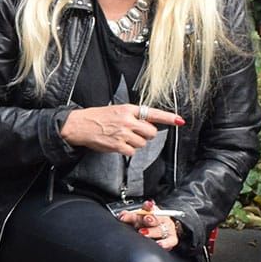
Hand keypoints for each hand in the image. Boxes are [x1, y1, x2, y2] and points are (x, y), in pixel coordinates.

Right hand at [61, 103, 185, 155]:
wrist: (80, 125)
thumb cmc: (98, 117)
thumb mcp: (117, 110)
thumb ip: (133, 116)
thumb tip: (148, 124)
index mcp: (129, 109)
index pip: (153, 113)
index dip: (168, 118)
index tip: (180, 120)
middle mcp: (128, 121)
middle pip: (151, 132)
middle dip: (147, 135)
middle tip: (136, 133)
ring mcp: (123, 134)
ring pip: (142, 143)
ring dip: (136, 143)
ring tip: (123, 138)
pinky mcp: (118, 146)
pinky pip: (132, 152)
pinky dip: (127, 150)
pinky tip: (119, 144)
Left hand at [118, 199, 180, 250]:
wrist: (163, 233)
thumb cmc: (147, 225)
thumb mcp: (137, 219)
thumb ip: (128, 217)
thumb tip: (121, 216)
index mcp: (151, 212)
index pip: (149, 207)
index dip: (148, 206)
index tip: (147, 205)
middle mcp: (160, 219)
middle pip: (156, 218)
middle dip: (151, 218)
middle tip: (145, 219)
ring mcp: (166, 229)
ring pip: (160, 229)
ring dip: (152, 231)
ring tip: (144, 233)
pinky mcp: (172, 239)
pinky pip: (170, 241)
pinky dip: (164, 243)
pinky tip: (159, 244)